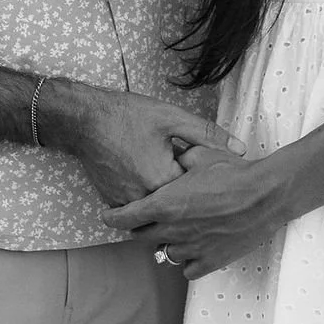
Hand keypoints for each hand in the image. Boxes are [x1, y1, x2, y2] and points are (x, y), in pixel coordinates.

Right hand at [44, 84, 233, 208]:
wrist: (83, 119)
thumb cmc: (127, 115)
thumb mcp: (172, 118)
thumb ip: (208, 135)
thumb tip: (240, 149)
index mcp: (164, 181)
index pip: (197, 191)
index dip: (204, 177)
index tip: (205, 166)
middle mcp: (144, 199)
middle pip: (178, 204)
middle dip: (186, 190)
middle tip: (183, 169)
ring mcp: (126, 203)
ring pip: (157, 208)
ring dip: (165, 195)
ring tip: (164, 171)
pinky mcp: (113, 202)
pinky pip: (138, 207)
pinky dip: (146, 195)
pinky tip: (145, 173)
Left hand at [106, 141, 292, 276]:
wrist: (266, 194)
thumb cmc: (234, 173)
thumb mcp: (199, 155)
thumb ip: (177, 160)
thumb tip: (170, 158)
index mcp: (165, 205)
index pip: (125, 218)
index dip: (113, 217)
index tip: (109, 216)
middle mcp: (173, 230)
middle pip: (141, 237)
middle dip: (141, 228)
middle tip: (148, 220)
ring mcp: (191, 249)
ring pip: (166, 253)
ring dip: (167, 243)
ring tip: (179, 232)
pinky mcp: (211, 261)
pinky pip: (188, 269)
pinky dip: (189, 261)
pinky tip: (196, 249)